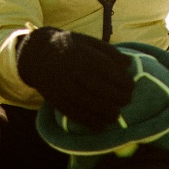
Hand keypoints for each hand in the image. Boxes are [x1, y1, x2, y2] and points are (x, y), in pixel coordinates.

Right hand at [16, 28, 134, 128]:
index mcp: (81, 53)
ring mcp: (61, 86)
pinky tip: (101, 126)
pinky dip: (89, 122)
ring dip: (106, 112)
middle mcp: (70, 70)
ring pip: (87, 103)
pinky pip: (74, 113)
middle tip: (127, 100)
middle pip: (98, 87)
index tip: (132, 86)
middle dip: (117, 96)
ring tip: (117, 114)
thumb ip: (109, 51)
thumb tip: (129, 64)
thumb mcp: (88, 41)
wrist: (36, 55)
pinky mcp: (55, 99)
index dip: (121, 80)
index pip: (106, 68)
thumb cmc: (69, 46)